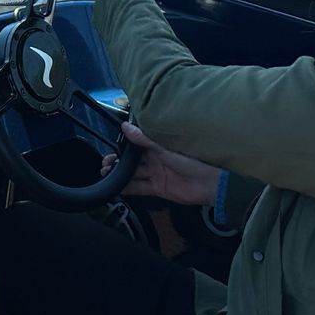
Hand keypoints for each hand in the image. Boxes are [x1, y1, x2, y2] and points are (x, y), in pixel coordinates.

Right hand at [99, 122, 224, 206]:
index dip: (123, 145)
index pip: (136, 143)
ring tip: (105, 172)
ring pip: (133, 173)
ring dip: (120, 173)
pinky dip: (127, 188)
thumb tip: (125, 126)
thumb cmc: (192, 159)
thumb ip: (144, 139)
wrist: (210, 182)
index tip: (110, 145)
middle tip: (104, 162)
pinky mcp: (158, 188)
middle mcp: (155, 158)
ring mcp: (156, 173)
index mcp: (158, 145)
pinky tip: (115, 187)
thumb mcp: (165, 147)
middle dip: (118, 161)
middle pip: (132, 159)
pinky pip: (139, 187)